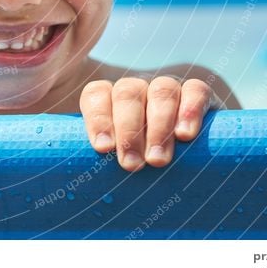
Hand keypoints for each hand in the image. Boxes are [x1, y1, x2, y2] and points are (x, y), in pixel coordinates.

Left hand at [79, 76, 217, 171]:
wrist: (194, 175)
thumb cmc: (140, 170)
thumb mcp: (113, 163)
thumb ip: (85, 162)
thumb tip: (64, 177)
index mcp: (111, 101)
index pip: (97, 94)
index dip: (98, 118)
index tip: (103, 148)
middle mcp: (139, 92)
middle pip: (128, 93)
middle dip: (128, 130)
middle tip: (131, 164)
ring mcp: (170, 90)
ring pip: (161, 91)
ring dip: (158, 125)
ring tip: (157, 160)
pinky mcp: (202, 97)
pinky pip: (196, 90)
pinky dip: (190, 110)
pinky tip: (186, 136)